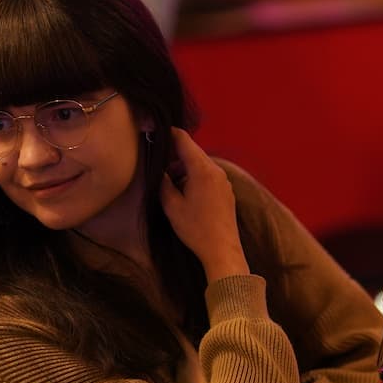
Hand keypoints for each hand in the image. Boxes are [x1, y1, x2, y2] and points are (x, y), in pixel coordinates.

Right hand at [158, 128, 249, 279]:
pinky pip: (208, 176)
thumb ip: (163, 182)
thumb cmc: (195, 229)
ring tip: (170, 184)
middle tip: (157, 165)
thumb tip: (160, 170)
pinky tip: (185, 193)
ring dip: (184, 169)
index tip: (155, 132)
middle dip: (174, 155)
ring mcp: (224, 180)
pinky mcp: (227, 191)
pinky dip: (195, 177)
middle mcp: (216, 170)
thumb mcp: (171, 205)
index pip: (184, 140)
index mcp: (202, 169)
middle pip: (193, 152)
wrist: (222, 250)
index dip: (169, 133)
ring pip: (200, 165)